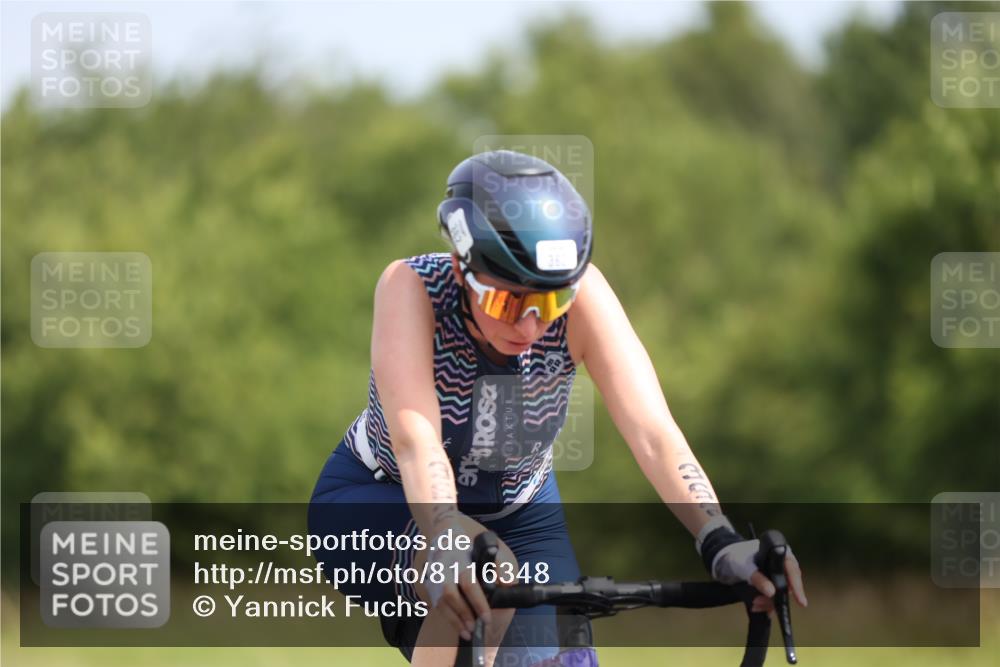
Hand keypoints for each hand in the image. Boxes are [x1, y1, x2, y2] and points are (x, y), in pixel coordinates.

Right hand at [424, 523, 492, 640]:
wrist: (443, 536)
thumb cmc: (469, 546)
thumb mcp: (487, 547)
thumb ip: (500, 564)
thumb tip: (508, 584)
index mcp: (459, 558)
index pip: (468, 581)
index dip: (478, 601)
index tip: (487, 617)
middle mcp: (443, 568)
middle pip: (450, 594)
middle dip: (464, 614)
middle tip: (477, 628)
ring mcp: (434, 577)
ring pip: (441, 602)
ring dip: (455, 620)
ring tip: (469, 633)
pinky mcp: (429, 586)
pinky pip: (437, 605)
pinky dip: (448, 618)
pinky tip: (460, 628)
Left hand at [713, 540, 807, 613]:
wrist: (730, 560)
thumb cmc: (739, 557)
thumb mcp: (745, 566)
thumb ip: (757, 577)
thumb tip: (772, 593)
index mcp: (781, 554)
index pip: (793, 571)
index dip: (797, 587)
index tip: (801, 602)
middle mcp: (784, 566)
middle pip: (788, 586)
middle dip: (775, 598)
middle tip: (759, 603)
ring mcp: (780, 577)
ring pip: (781, 595)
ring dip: (769, 603)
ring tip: (755, 605)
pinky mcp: (774, 586)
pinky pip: (775, 598)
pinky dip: (766, 604)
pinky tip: (757, 607)